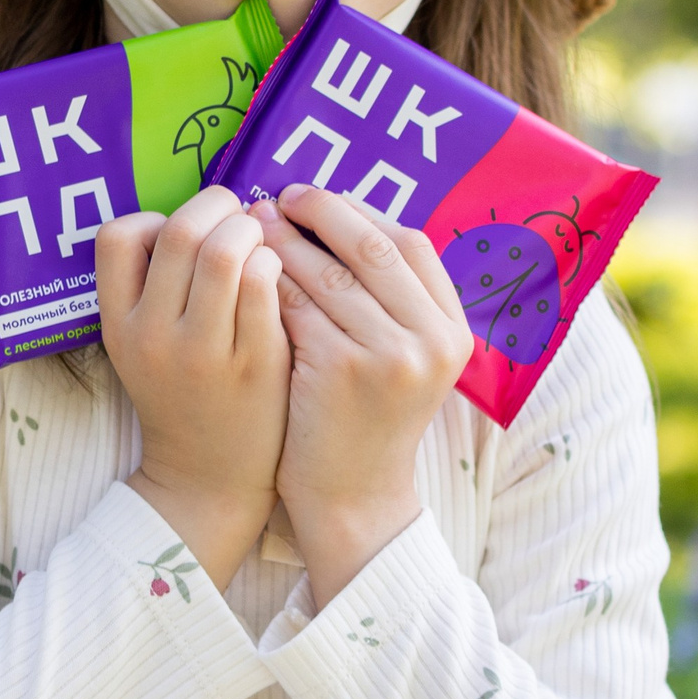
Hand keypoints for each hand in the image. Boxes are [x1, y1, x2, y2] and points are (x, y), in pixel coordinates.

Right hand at [96, 186, 289, 589]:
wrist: (209, 479)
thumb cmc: (183, 395)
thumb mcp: (143, 343)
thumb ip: (155, 284)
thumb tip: (200, 211)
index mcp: (117, 324)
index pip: (116, 235)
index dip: (155, 218)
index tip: (186, 235)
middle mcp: (152, 334)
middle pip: (179, 231)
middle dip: (216, 207)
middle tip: (238, 218)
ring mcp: (203, 351)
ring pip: (224, 250)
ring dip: (250, 230)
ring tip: (261, 244)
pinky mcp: (253, 362)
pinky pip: (264, 283)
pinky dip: (274, 262)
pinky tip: (279, 276)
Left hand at [249, 185, 472, 606]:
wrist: (352, 500)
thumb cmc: (364, 421)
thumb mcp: (402, 358)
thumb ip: (388, 299)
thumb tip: (335, 214)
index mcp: (453, 330)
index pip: (411, 243)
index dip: (360, 212)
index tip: (318, 199)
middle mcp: (431, 339)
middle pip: (373, 246)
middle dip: (321, 213)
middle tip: (277, 198)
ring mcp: (389, 356)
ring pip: (328, 273)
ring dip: (285, 242)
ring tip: (252, 226)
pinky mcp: (339, 371)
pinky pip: (296, 307)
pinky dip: (268, 284)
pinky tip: (244, 273)